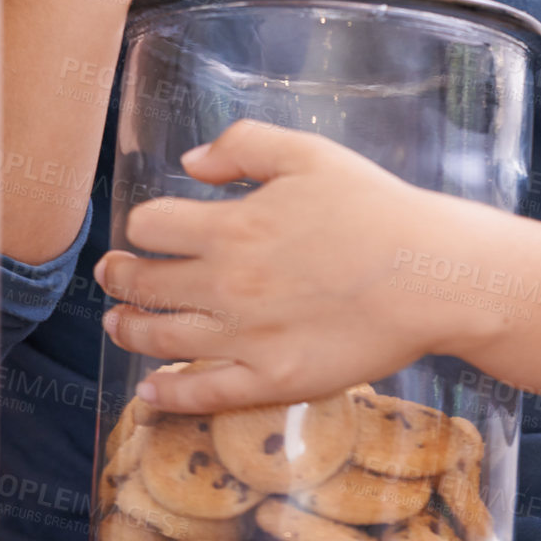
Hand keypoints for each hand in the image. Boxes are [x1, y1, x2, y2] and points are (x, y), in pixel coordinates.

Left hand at [93, 120, 443, 413]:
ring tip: (118, 323)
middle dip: (120, 276)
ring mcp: (246, 339)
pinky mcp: (271, 380)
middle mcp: (227, 285)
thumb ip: (243, 145)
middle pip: (145, 284)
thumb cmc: (374, 209)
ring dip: (129, 330)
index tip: (149, 227)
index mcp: (233, 227)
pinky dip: (167, 395)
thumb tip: (191, 163)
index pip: (152, 226)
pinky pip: (203, 393)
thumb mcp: (308, 153)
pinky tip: (150, 392)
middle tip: (112, 274)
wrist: (428, 275)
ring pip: (162, 339)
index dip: (144, 224)